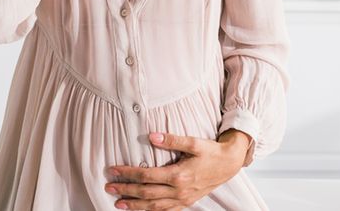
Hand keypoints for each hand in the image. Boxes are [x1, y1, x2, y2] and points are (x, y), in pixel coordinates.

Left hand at [103, 130, 251, 209]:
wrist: (230, 164)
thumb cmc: (212, 152)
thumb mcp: (194, 142)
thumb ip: (172, 140)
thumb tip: (151, 136)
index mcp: (178, 175)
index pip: (146, 176)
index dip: (128, 174)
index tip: (114, 170)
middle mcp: (179, 190)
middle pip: (146, 193)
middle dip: (126, 191)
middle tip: (109, 188)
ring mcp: (183, 199)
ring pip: (154, 206)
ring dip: (135, 205)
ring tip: (119, 204)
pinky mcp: (186, 202)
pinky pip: (166, 210)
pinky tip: (142, 210)